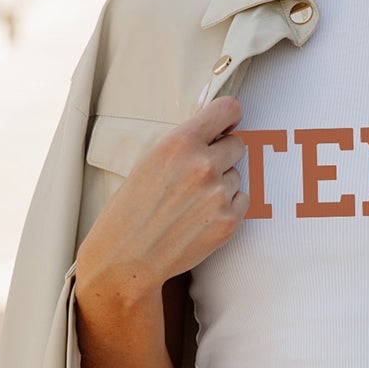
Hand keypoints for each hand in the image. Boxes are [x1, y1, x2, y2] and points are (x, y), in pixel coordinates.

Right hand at [76, 93, 247, 301]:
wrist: (126, 258)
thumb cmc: (131, 210)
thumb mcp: (149, 162)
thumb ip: (184, 144)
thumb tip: (215, 129)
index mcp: (179, 143)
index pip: (227, 109)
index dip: (230, 117)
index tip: (227, 125)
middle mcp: (203, 165)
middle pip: (237, 144)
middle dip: (222, 155)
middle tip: (198, 175)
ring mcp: (219, 194)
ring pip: (236, 175)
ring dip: (221, 185)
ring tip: (191, 203)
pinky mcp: (229, 221)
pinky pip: (242, 201)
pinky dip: (227, 208)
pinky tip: (200, 218)